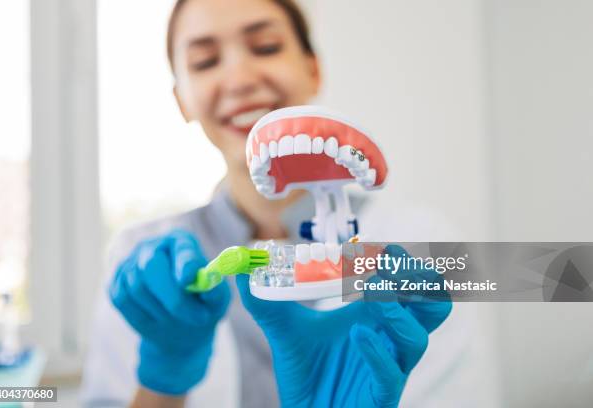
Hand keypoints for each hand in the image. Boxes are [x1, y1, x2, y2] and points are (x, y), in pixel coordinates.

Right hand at [110, 229, 230, 394]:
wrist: (178, 326)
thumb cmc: (203, 306)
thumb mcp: (217, 300)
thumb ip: (215, 291)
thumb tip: (209, 283)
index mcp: (181, 242)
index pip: (182, 249)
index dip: (185, 263)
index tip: (189, 279)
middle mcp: (153, 247)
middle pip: (152, 265)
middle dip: (172, 296)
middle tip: (197, 318)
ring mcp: (130, 263)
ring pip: (138, 288)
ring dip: (162, 311)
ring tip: (181, 320)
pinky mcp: (115, 283)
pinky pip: (123, 300)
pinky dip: (142, 316)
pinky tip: (158, 319)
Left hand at [236, 245, 451, 407]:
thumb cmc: (309, 374)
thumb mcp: (284, 330)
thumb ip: (266, 300)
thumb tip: (244, 270)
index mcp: (373, 315)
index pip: (405, 283)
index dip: (400, 262)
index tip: (377, 246)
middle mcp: (388, 338)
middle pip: (433, 306)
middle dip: (420, 281)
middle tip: (390, 265)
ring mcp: (388, 368)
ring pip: (418, 340)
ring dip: (399, 313)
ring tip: (374, 294)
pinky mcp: (379, 397)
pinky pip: (390, 375)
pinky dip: (376, 352)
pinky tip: (356, 335)